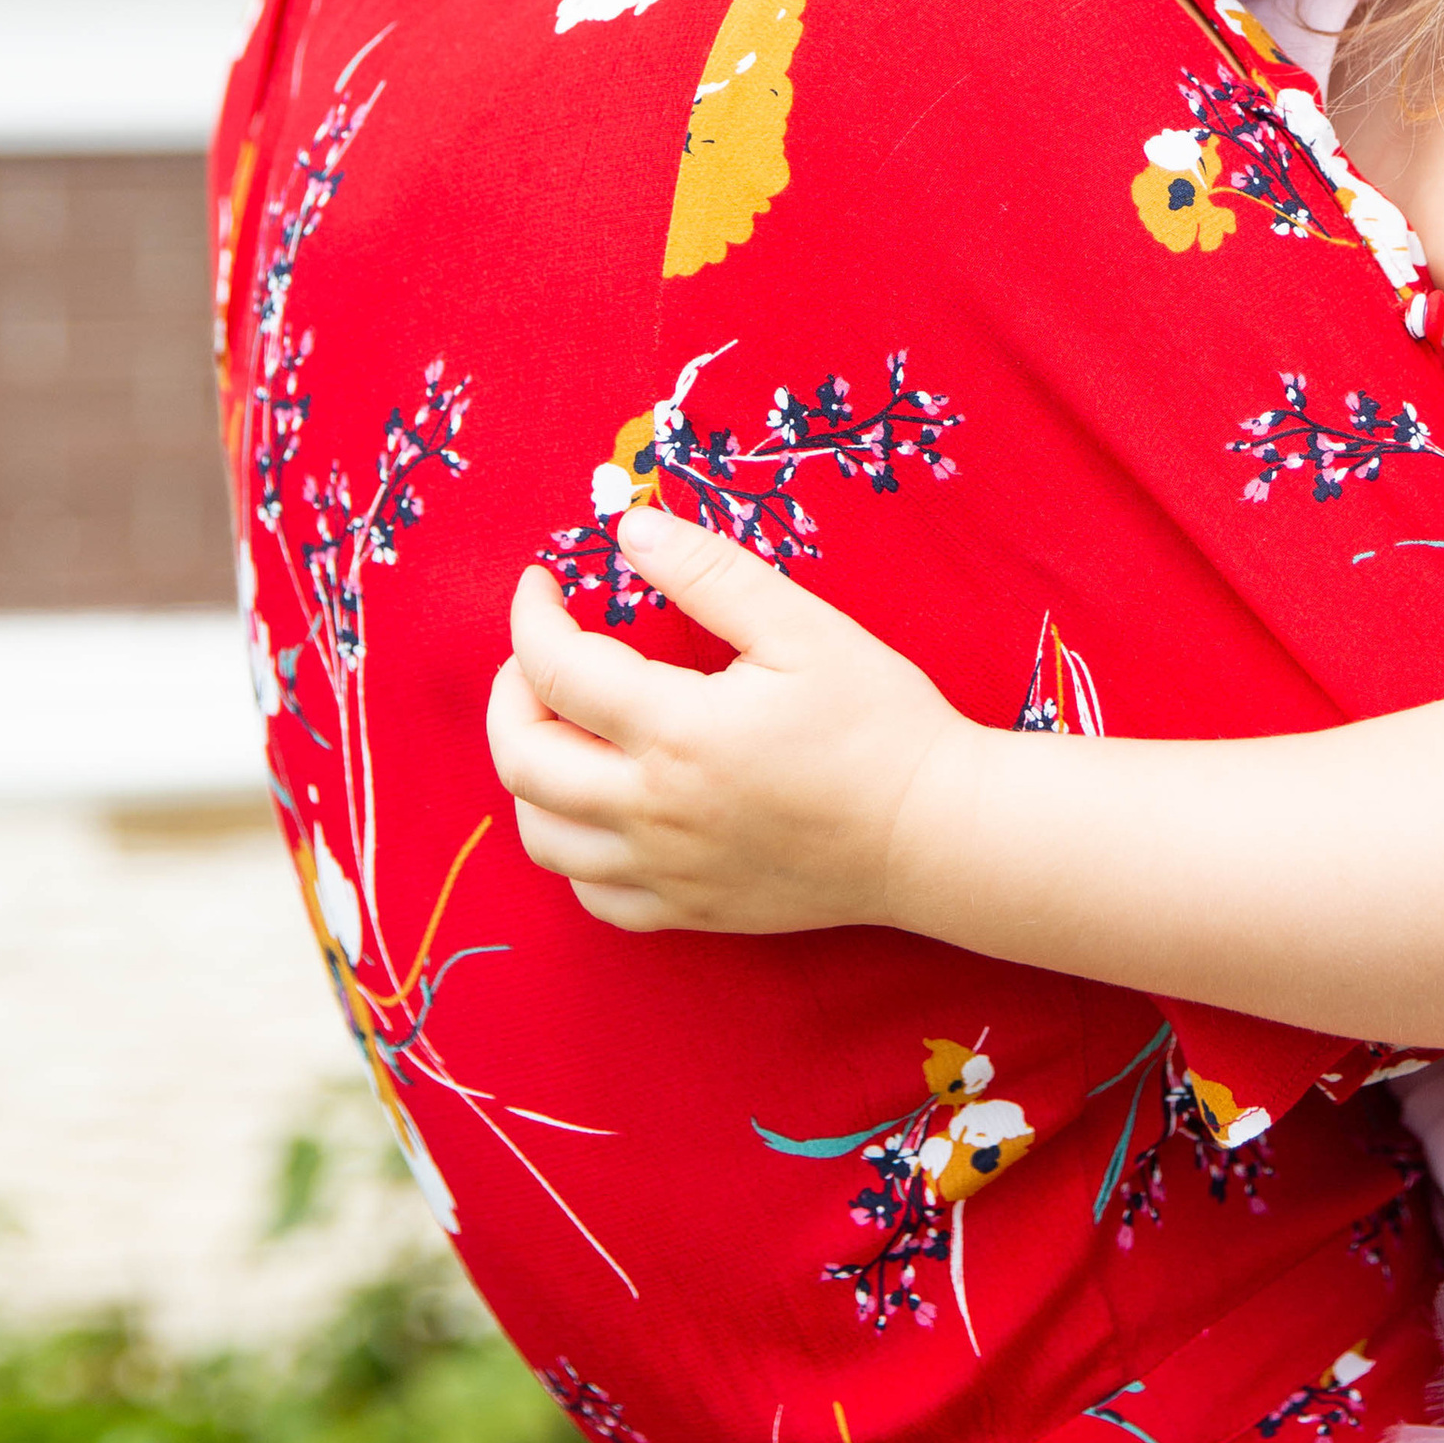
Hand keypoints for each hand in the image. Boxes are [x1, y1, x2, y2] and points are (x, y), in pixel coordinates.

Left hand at [487, 512, 970, 936]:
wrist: (933, 831)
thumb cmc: (877, 721)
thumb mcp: (801, 626)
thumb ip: (709, 574)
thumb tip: (628, 532)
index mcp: (677, 733)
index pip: (556, 672)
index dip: (532, 617)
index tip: (541, 583)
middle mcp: (653, 812)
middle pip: (523, 761)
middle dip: (510, 694)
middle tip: (540, 651)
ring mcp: (666, 871)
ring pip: (543, 837)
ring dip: (530, 773)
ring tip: (563, 725)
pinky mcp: (690, 911)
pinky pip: (592, 895)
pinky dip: (574, 847)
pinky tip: (602, 805)